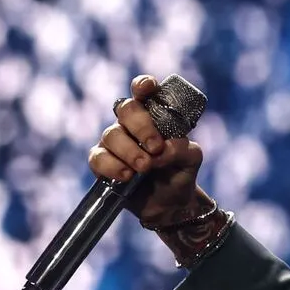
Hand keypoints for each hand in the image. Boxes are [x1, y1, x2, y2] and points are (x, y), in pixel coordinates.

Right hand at [88, 75, 206, 225]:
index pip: (143, 91)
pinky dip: (112, 166)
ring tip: (144, 168)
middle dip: (141, 127)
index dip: (143, 85)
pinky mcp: (102, 163)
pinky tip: (127, 176)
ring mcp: (114, 142)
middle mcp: (130, 124)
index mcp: (153, 115)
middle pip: (126, 109)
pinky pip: (98, 157)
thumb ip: (181, 148)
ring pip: (112, 134)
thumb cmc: (180, 173)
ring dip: (130, 151)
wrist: (170, 204)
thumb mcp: (192, 158)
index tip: (148, 88)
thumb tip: (159, 150)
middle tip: (155, 148)